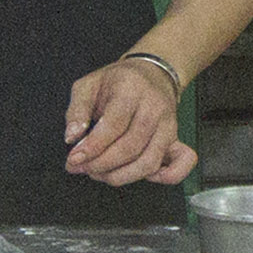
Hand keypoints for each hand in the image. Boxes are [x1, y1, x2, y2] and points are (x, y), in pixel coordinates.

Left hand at [65, 56, 196, 187]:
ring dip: (121, 176)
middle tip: (83, 168)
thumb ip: (76, 110)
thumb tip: (72, 138)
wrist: (152, 74)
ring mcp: (168, 125)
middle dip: (102, 165)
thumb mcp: (89, 85)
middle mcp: (154, 108)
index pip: (114, 125)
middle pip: (131, 147)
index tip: (75, 158)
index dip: (93, 147)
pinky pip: (180, 165)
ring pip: (149, 161)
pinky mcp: (176, 138)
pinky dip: (163, 178)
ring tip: (100, 173)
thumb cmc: (119, 82)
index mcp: (131, 89)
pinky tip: (137, 175)